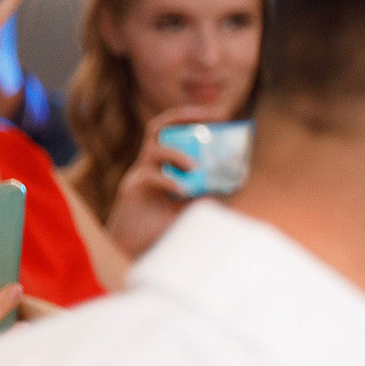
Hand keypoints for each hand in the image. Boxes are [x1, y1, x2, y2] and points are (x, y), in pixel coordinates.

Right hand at [108, 106, 222, 258]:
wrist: (135, 251)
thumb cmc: (162, 230)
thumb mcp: (191, 210)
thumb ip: (208, 197)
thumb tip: (233, 188)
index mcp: (162, 165)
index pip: (173, 132)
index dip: (191, 119)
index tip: (217, 114)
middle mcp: (148, 165)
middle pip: (158, 128)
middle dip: (181, 117)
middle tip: (208, 117)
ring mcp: (138, 175)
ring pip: (153, 149)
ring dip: (177, 154)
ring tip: (194, 167)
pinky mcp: (131, 190)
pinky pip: (149, 176)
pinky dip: (168, 181)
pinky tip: (182, 192)